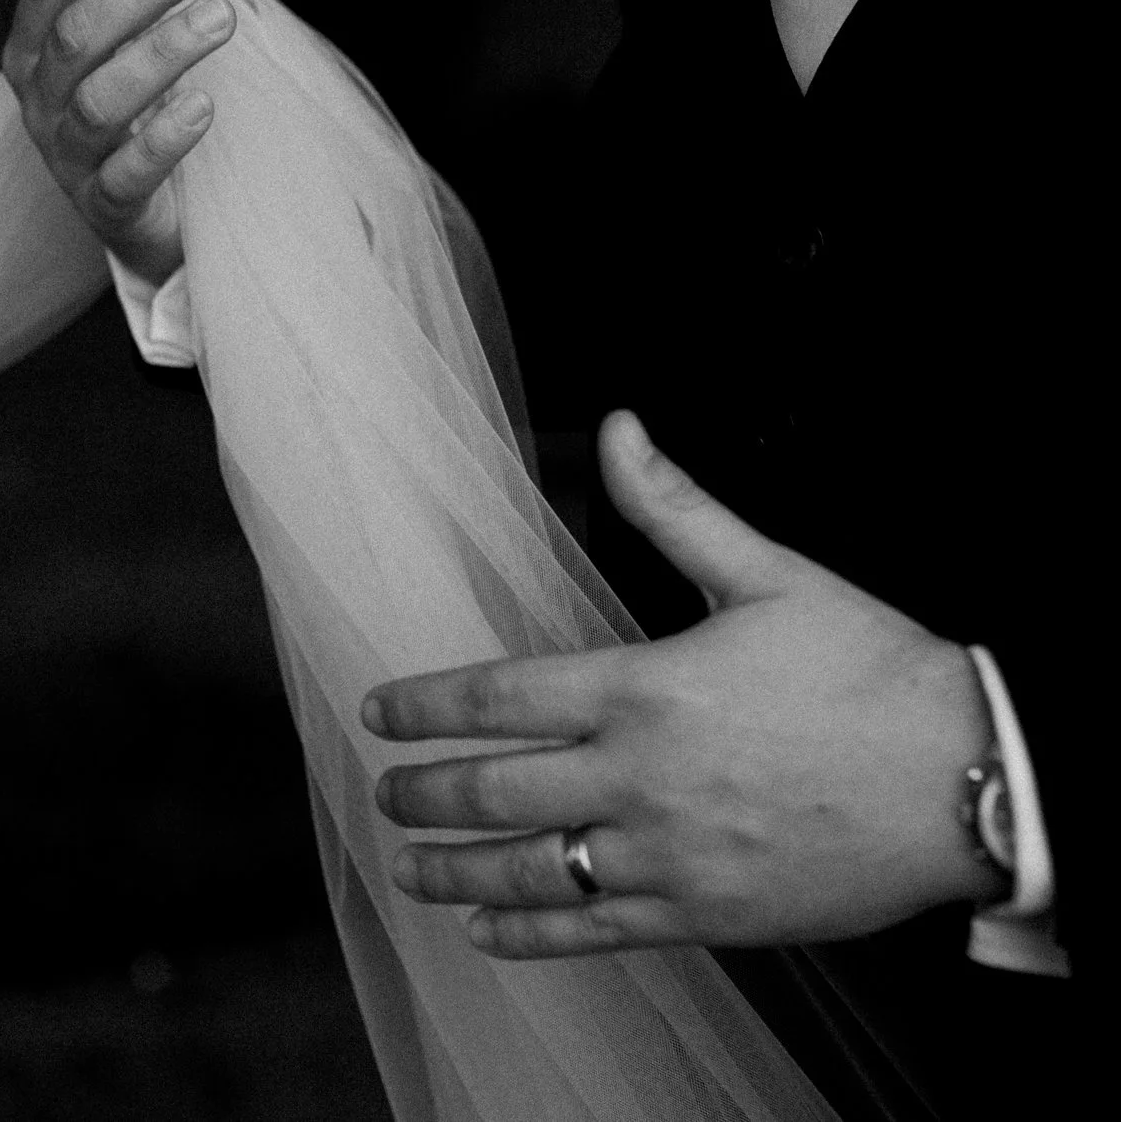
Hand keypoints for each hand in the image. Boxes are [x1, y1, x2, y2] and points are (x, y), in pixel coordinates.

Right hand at [1, 0, 235, 282]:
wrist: (143, 206)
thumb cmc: (126, 94)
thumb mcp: (108, 16)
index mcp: (31, 49)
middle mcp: (39, 102)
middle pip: (76, 37)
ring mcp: (69, 159)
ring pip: (99, 103)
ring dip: (161, 53)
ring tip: (223, 15)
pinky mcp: (108, 208)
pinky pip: (126, 176)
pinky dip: (163, 140)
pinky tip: (204, 104)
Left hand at [364, 410, 1002, 957]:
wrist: (977, 780)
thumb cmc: (876, 672)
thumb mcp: (770, 574)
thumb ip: (675, 506)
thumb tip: (619, 425)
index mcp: (643, 688)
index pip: (494, 698)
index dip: (421, 706)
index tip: (379, 711)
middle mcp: (639, 777)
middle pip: (491, 790)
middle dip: (421, 792)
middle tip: (383, 790)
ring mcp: (668, 855)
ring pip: (527, 870)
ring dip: (451, 870)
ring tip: (406, 866)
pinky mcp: (705, 915)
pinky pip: (593, 930)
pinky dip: (528, 932)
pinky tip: (486, 927)